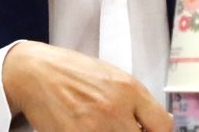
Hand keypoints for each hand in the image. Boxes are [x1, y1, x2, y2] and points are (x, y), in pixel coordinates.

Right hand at [1, 41, 172, 131]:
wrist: (35, 73)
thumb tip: (161, 123)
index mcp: (128, 90)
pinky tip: (89, 130)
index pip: (162, 126)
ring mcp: (93, 128)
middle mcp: (114, 109)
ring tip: (106, 129)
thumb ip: (138, 101)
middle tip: (123, 129)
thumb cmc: (73, 72)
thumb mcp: (113, 76)